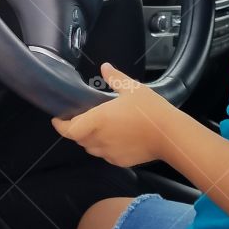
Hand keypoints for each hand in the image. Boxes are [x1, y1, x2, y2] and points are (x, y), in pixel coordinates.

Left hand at [51, 61, 177, 166]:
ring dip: (90, 139)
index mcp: (97, 120)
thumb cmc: (150, 110)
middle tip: (81, 119)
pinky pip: (106, 155)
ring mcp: (109, 152)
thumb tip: (105, 67)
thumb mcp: (132, 88)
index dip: (60, 126)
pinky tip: (116, 138)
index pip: (69, 129)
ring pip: (91, 148)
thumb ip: (115, 78)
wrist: (169, 135)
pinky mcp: (120, 161)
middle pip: (78, 138)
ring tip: (98, 128)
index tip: (58, 119)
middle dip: (76, 130)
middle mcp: (99, 139)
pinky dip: (105, 147)